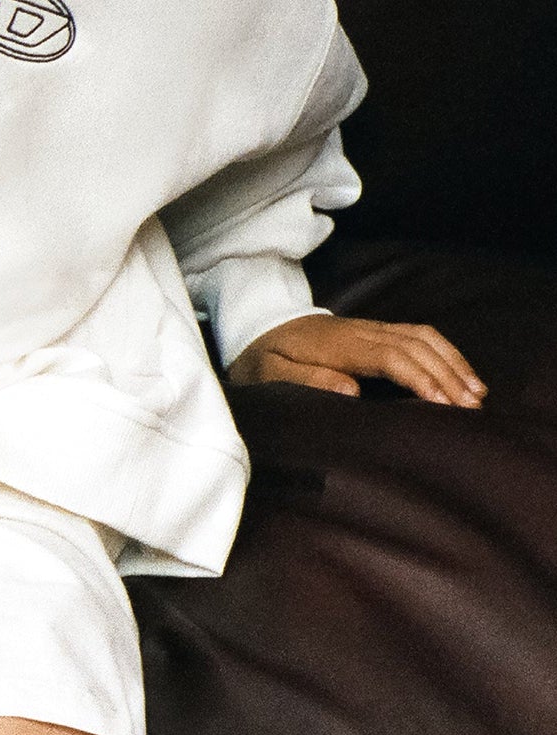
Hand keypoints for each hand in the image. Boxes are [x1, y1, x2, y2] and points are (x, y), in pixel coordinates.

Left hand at [230, 313, 485, 406]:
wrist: (257, 325)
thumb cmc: (263, 357)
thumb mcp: (269, 372)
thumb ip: (305, 379)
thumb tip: (350, 391)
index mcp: (339, 344)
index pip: (390, 356)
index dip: (419, 378)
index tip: (441, 403)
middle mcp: (362, 331)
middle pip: (415, 346)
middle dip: (447, 375)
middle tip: (471, 408)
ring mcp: (371, 327)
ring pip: (424, 337)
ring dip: (453, 363)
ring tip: (476, 394)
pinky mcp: (376, 330)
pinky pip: (419, 334)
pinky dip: (446, 352)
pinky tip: (461, 374)